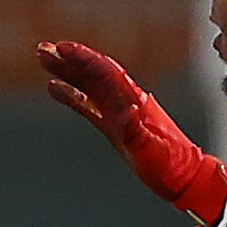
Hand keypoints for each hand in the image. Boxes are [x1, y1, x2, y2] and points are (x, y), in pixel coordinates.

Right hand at [36, 42, 226, 226]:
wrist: (183, 178)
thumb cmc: (171, 165)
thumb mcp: (154, 151)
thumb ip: (139, 132)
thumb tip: (128, 112)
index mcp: (134, 101)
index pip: (105, 72)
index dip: (83, 59)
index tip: (62, 48)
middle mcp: (125, 101)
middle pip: (94, 73)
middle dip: (69, 59)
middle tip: (43, 48)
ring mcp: (119, 112)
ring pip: (89, 85)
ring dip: (67, 71)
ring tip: (44, 59)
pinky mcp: (114, 126)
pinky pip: (88, 104)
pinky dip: (71, 94)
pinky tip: (54, 87)